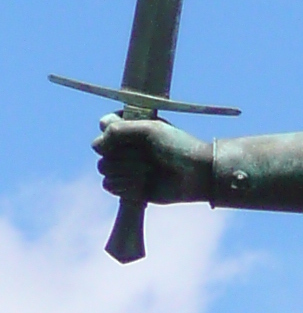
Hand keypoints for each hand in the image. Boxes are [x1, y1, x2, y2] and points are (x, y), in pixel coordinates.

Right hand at [94, 115, 211, 204]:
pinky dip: (126, 185)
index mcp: (130, 127)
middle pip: (101, 150)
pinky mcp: (128, 188)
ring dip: (127, 171)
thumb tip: (96, 145)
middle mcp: (124, 146)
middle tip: (148, 156)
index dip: (113, 131)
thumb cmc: (177, 146)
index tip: (134, 134)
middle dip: (124, 155)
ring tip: (150, 170)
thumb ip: (119, 130)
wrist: (196, 174)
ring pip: (104, 169)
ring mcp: (125, 167)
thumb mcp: (150, 129)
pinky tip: (144, 184)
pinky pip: (110, 186)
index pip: (104, 124)